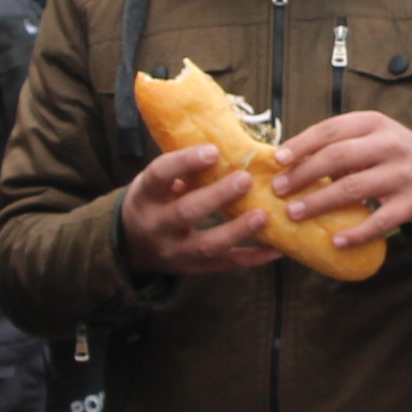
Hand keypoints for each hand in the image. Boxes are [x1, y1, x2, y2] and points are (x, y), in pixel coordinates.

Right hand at [119, 143, 279, 277]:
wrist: (135, 245)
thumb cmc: (155, 201)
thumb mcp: (156, 182)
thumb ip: (182, 169)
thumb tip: (226, 144)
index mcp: (145, 196)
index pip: (160, 176)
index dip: (185, 162)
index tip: (214, 150)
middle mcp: (156, 226)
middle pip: (185, 212)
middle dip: (217, 196)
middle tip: (245, 179)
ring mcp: (176, 251)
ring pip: (206, 245)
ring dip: (237, 230)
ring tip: (264, 215)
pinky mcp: (196, 267)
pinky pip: (226, 264)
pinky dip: (253, 258)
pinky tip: (276, 248)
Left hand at [273, 111, 411, 247]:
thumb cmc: (388, 153)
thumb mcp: (368, 137)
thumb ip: (336, 145)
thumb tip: (287, 162)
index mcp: (373, 123)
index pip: (331, 130)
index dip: (302, 144)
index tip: (278, 160)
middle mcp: (389, 145)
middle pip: (339, 156)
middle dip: (304, 174)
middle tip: (279, 189)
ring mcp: (402, 174)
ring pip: (354, 188)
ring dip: (320, 202)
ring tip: (295, 213)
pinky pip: (380, 221)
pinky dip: (356, 233)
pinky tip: (335, 241)